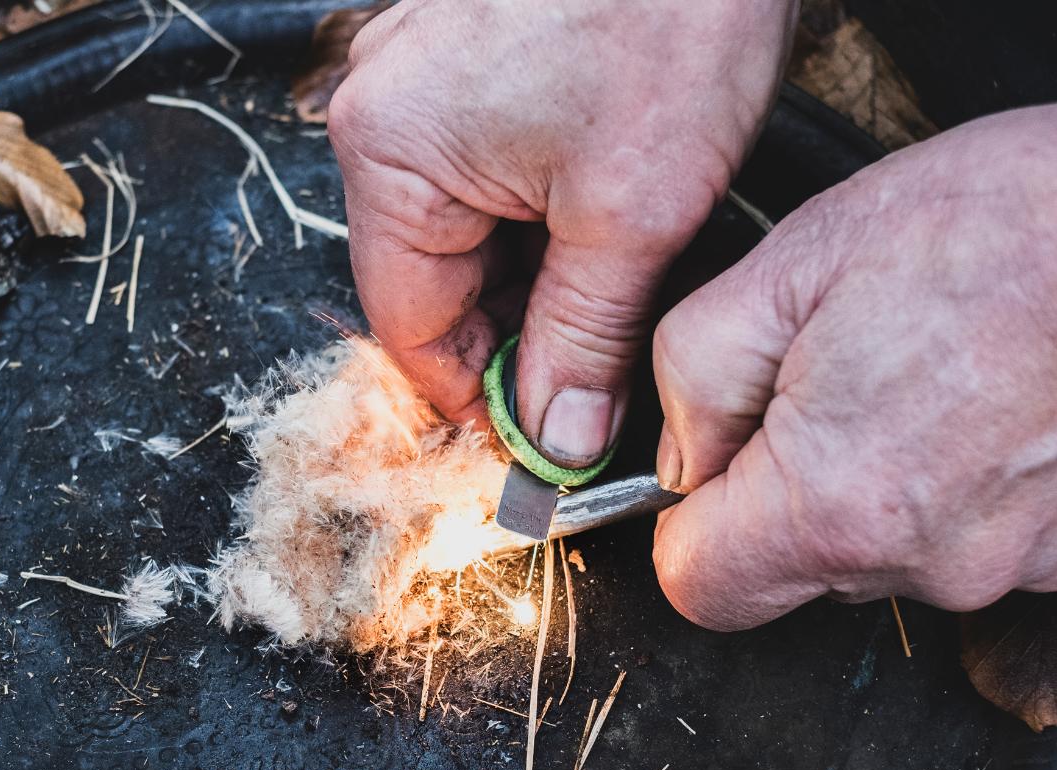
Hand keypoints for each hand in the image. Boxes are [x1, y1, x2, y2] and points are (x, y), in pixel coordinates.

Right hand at [328, 0, 796, 465]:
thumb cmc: (671, 15)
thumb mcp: (631, 211)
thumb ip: (583, 339)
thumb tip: (557, 438)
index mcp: (391, 152)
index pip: (410, 326)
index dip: (477, 397)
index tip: (543, 441)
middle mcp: (385, 110)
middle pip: (432, 277)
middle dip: (514, 333)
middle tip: (596, 377)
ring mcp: (424, 72)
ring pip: (465, 226)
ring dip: (534, 273)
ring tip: (616, 285)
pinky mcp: (473, 52)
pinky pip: (485, 168)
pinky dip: (540, 212)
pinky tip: (604, 221)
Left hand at [652, 68, 1056, 629]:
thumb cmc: (995, 224)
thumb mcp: (787, 265)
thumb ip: (692, 377)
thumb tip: (682, 454)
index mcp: (835, 506)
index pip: (700, 589)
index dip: (689, 523)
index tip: (717, 462)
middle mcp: (932, 565)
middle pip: (800, 571)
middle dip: (790, 489)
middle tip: (836, 380)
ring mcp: (1023, 568)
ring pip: (896, 553)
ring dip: (887, 483)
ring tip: (932, 375)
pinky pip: (986, 536)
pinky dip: (974, 485)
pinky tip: (1000, 401)